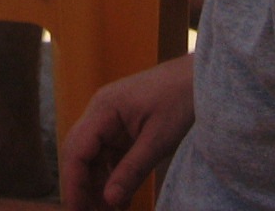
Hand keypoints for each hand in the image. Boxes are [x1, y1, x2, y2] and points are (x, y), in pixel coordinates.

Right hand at [60, 54, 195, 210]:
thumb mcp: (158, 140)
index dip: (73, 183)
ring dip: (97, 184)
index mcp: (103, 109)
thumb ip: (131, 171)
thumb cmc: (181, 99)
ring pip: (93, 156)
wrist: (201, 77)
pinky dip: (112, 176)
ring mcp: (111, 118)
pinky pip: (109, 154)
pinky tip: (120, 198)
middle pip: (79, 153)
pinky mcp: (124, 125)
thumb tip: (108, 202)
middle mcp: (100, 112)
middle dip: (81, 186)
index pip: (76, 150)